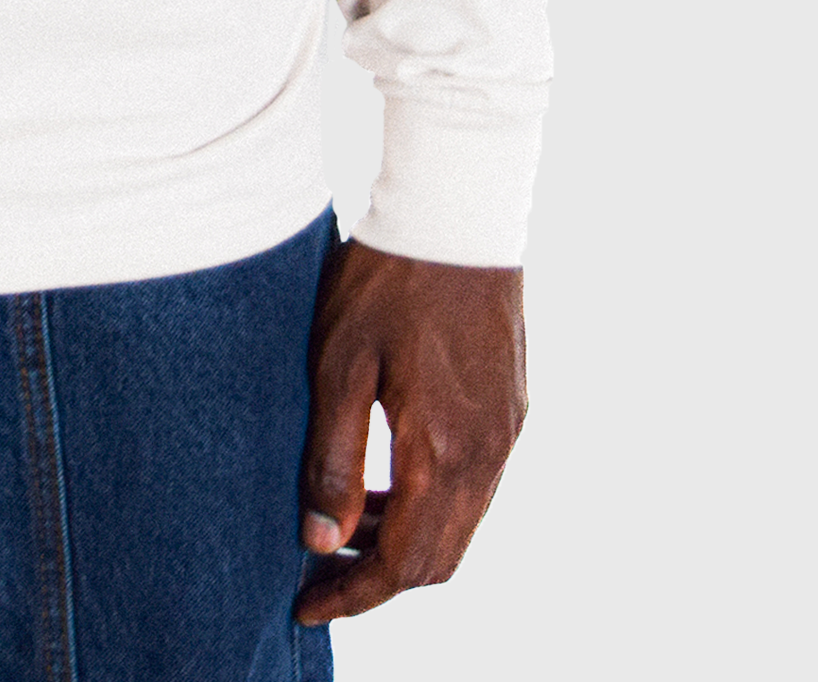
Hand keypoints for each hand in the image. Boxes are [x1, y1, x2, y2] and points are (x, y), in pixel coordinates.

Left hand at [294, 237, 525, 623]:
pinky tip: (386, 477)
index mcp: (445, 451)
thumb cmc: (388, 279)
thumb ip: (332, 457)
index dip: (353, 594)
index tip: (306, 605)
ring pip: (460, 524)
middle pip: (439, 558)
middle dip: (378, 577)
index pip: (404, 563)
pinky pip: (474, 485)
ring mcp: (507, 432)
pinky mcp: (511, 408)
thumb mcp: (338, 364)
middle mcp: (489, 454)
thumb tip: (319, 540)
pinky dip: (430, 502)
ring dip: (404, 538)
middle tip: (317, 571)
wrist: (457, 212)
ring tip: (340, 524)